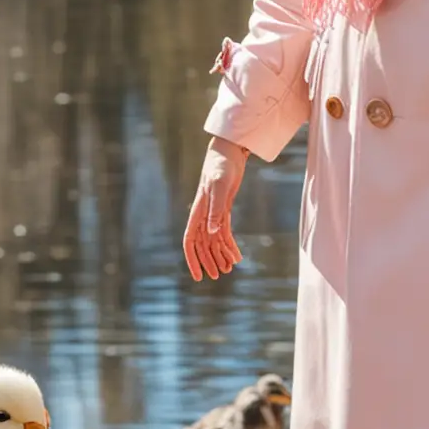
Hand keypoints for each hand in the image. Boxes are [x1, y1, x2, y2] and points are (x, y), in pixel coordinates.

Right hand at [183, 137, 248, 281]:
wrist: (229, 152)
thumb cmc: (222, 166)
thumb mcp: (220, 186)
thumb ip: (216, 210)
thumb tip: (212, 232)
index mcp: (197, 212)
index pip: (190, 241)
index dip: (192, 259)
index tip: (198, 276)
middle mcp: (203, 215)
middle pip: (203, 245)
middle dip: (209, 261)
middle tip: (219, 276)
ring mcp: (213, 213)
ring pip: (215, 241)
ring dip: (221, 255)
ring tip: (230, 269)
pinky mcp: (224, 209)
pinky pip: (225, 232)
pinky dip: (230, 245)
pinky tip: (237, 256)